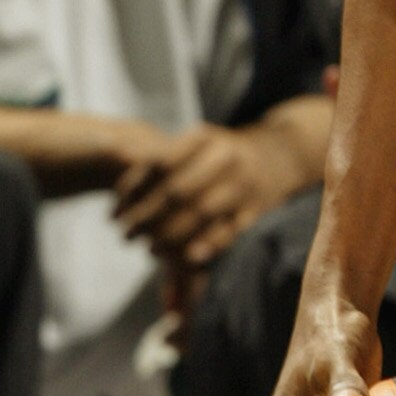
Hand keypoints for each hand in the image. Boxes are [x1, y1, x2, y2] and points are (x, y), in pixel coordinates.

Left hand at [112, 122, 301, 271]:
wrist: (283, 154)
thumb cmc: (223, 155)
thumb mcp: (197, 145)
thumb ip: (162, 160)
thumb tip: (118, 176)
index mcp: (205, 137)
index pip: (159, 164)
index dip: (131, 191)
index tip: (113, 213)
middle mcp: (226, 156)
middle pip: (177, 191)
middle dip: (145, 218)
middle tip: (125, 236)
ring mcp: (245, 183)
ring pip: (201, 213)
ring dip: (170, 236)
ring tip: (148, 250)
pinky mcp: (259, 207)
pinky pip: (228, 231)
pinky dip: (207, 245)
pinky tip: (185, 257)